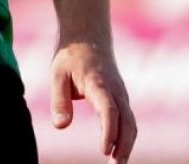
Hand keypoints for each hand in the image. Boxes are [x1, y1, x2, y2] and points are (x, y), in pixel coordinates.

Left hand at [50, 39, 136, 163]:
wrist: (88, 37)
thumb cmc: (70, 57)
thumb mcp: (57, 74)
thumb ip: (59, 100)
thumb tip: (60, 126)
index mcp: (99, 84)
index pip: (109, 111)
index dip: (109, 132)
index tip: (104, 151)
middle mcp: (116, 91)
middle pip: (127, 121)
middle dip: (124, 145)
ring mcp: (121, 95)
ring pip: (131, 122)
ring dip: (128, 143)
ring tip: (118, 163)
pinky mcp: (121, 98)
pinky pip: (128, 119)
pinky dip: (127, 135)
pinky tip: (119, 150)